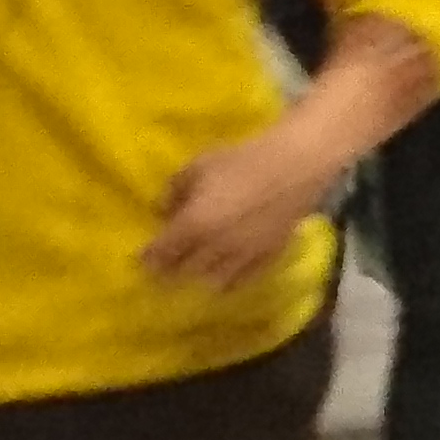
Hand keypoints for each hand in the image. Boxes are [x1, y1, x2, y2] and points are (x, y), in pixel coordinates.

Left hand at [144, 130, 338, 290]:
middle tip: (163, 270)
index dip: (148, 259)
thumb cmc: (245, 159)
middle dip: (170, 272)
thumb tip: (163, 210)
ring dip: (200, 277)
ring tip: (195, 273)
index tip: (141, 261)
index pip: (161, 253)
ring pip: (214, 280)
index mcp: (193, 225)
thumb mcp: (199, 165)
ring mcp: (245, 256)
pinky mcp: (269, 256)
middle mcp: (215, 249)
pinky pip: (245, 278)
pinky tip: (227, 274)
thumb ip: (174, 191)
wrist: (299, 164)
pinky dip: (231, 279)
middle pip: (184, 272)